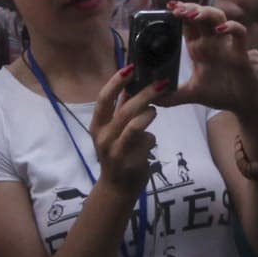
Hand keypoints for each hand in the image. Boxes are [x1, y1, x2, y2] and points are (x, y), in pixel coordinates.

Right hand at [87, 72, 163, 190]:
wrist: (116, 189)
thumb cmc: (117, 156)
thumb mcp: (114, 132)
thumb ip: (121, 112)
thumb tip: (133, 87)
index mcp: (97, 125)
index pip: (104, 98)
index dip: (116, 81)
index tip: (130, 67)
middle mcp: (101, 136)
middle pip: (122, 108)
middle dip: (143, 94)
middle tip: (160, 84)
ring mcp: (113, 149)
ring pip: (132, 123)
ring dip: (147, 112)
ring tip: (155, 109)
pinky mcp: (126, 160)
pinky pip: (142, 140)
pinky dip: (150, 135)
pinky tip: (151, 138)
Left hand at [164, 0, 257, 117]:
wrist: (243, 105)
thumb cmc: (220, 93)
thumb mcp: (191, 94)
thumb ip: (172, 96)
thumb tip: (152, 99)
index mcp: (199, 48)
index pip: (188, 22)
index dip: (179, 11)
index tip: (167, 7)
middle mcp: (212, 42)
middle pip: (201, 14)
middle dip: (189, 8)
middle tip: (175, 9)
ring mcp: (226, 46)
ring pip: (219, 18)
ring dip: (206, 13)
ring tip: (192, 15)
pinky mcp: (241, 53)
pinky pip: (240, 33)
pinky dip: (231, 27)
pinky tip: (219, 30)